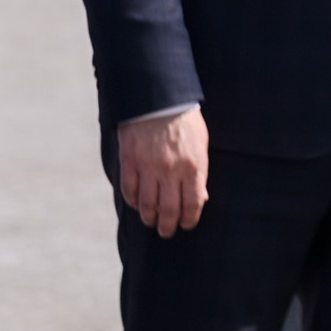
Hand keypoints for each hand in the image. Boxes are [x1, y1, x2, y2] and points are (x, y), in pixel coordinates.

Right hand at [118, 106, 209, 236]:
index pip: (193, 204)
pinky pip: (130, 190)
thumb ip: (200, 172)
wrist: (159, 99)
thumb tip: (200, 198)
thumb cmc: (185, 121)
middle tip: (167, 232)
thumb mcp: (201, 144)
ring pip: (148, 205)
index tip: (186, 225)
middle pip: (169, 210)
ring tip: (151, 222)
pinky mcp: (130, 162)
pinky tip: (137, 204)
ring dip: (150, 218)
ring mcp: (149, 167)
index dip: (189, 219)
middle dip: (168, 226)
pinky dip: (133, 202)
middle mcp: (171, 170)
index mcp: (193, 165)